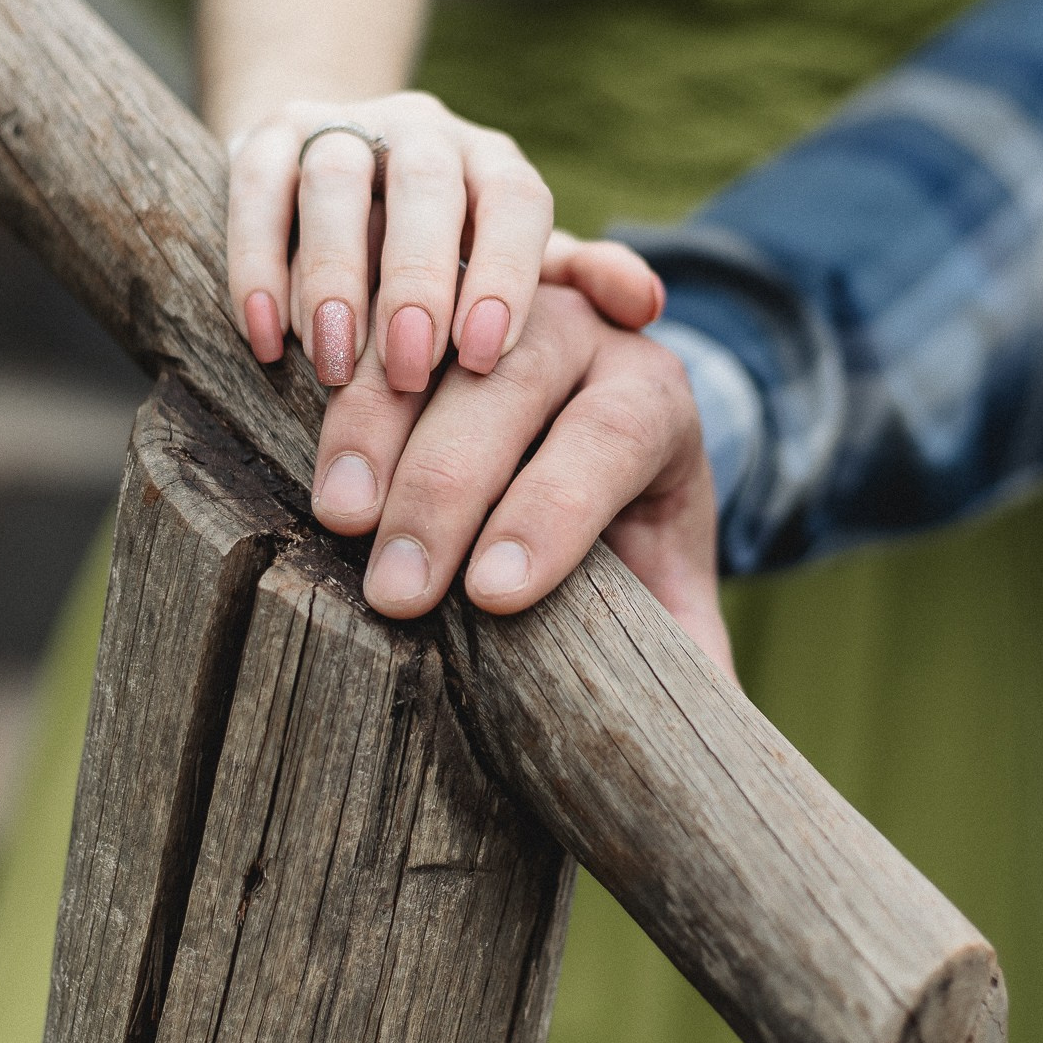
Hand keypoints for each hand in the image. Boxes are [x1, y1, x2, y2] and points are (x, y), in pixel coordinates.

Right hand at [226, 93, 661, 388]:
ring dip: (332, 274)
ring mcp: (339, 127)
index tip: (483, 355)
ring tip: (333, 363)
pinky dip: (257, 262)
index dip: (503, 271)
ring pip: (336, 180)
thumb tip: (648, 304)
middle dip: (417, 279)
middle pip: (426, 184)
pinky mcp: (261, 138)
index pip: (513, 198)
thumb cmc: (444, 253)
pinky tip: (265, 336)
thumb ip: (576, 283)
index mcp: (492, 163)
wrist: (335, 179)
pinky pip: (255, 186)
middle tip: (408, 368)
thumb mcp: (513, 267)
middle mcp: (423, 132)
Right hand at [308, 282, 731, 677]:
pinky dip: (342, 380)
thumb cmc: (620, 526)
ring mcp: (493, 299)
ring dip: (379, 428)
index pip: (609, 438)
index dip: (553, 512)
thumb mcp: (669, 578)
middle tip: (396, 590)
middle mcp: (582, 330)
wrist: (583, 424)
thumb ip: (689, 646)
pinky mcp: (424, 296)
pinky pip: (376, 322)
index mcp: (652, 396)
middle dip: (449, 486)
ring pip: (435, 341)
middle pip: (513, 381)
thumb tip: (728, 746)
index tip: (493, 595)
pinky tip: (314, 443)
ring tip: (339, 521)